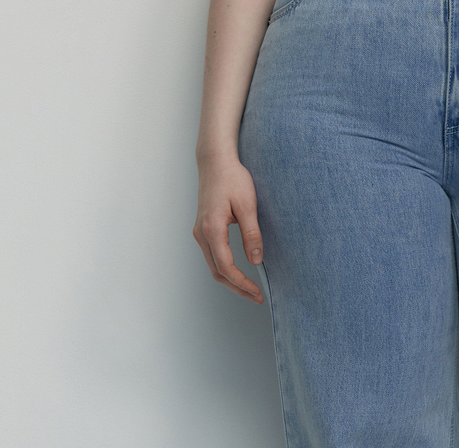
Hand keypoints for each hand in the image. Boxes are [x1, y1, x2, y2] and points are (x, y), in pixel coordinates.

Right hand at [193, 156, 264, 302]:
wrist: (215, 162)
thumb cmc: (232, 179)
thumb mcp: (247, 204)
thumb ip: (252, 233)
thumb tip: (256, 260)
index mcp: (212, 230)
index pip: (226, 267)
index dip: (242, 283)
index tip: (257, 292)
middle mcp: (201, 234)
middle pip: (217, 272)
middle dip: (237, 288)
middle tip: (256, 297)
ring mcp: (200, 232)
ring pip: (213, 266)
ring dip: (230, 280)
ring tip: (250, 289)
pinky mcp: (203, 229)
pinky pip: (212, 256)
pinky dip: (225, 268)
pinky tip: (238, 271)